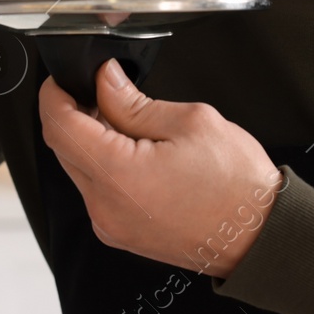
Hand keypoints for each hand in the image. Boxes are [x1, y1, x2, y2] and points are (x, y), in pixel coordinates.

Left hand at [39, 58, 283, 279]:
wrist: (259, 236)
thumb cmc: (236, 185)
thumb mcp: (189, 122)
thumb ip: (134, 101)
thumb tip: (104, 79)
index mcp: (118, 175)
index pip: (60, 126)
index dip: (54, 94)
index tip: (62, 77)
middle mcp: (105, 206)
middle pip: (64, 148)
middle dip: (72, 113)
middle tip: (100, 90)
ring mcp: (110, 224)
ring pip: (79, 169)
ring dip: (90, 140)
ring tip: (127, 120)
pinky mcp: (119, 232)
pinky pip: (96, 190)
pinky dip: (104, 164)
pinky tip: (133, 150)